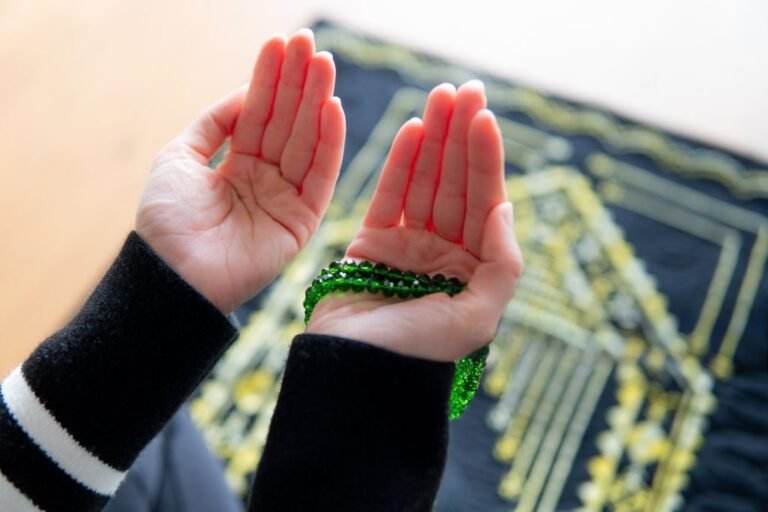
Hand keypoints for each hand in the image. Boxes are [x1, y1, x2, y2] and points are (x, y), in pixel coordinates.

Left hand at [136, 29, 344, 313]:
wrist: (170, 274)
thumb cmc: (166, 219)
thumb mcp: (180, 156)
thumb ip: (216, 122)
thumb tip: (248, 91)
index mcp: (238, 164)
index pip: (261, 114)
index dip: (272, 80)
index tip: (285, 44)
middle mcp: (266, 179)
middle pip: (287, 123)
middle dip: (299, 83)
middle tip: (312, 45)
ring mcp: (286, 199)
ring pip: (306, 143)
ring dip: (317, 103)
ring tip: (324, 64)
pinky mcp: (302, 222)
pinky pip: (320, 178)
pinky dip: (329, 145)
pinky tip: (333, 109)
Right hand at [307, 81, 521, 361]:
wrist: (355, 376)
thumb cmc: (419, 355)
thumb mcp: (477, 318)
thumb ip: (502, 264)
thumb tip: (505, 207)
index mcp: (474, 271)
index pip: (485, 204)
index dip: (485, 159)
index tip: (484, 117)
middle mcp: (445, 255)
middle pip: (455, 185)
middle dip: (461, 138)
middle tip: (464, 91)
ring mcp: (408, 247)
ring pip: (423, 183)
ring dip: (433, 140)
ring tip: (439, 97)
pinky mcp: (371, 245)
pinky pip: (388, 197)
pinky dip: (399, 165)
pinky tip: (412, 130)